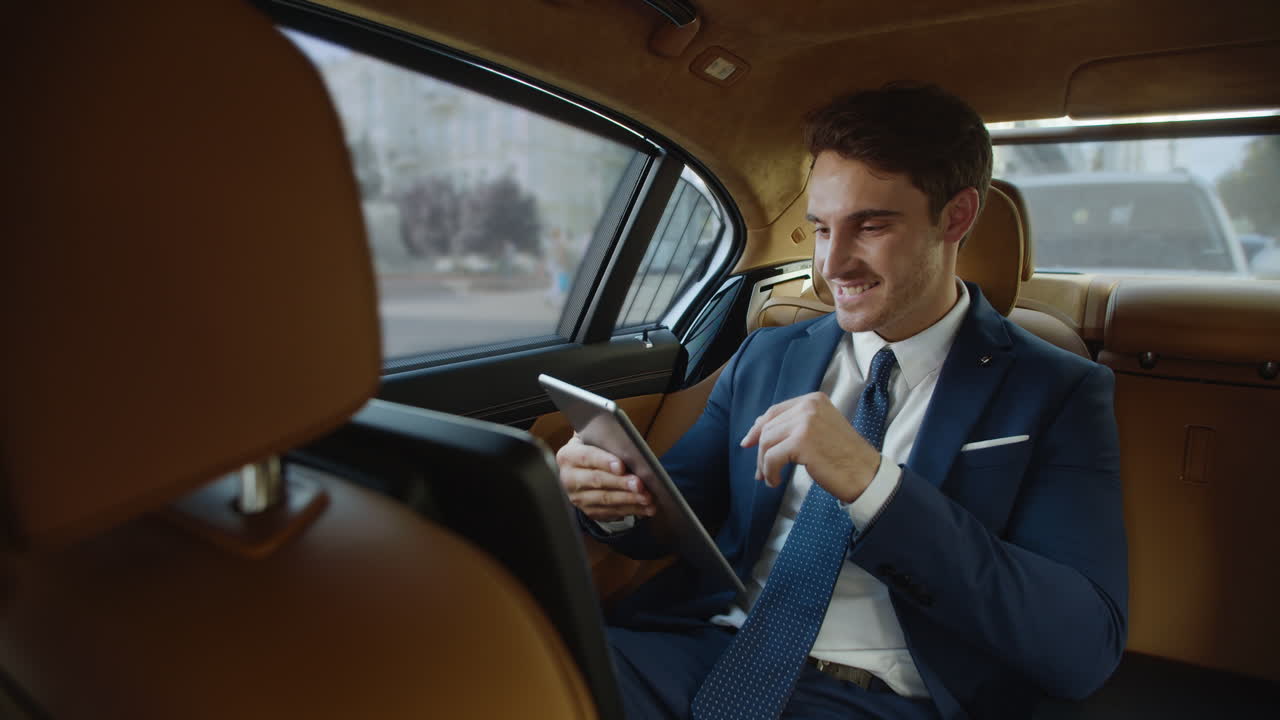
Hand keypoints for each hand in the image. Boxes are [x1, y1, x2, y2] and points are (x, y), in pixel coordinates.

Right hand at [555, 434, 655, 521]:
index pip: (586, 457)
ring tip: (647, 497)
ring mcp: (578, 497)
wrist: (580, 468)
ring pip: (606, 500)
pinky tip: (646, 507)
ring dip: (629, 500)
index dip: (604, 462)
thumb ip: (606, 438)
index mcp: (568, 456)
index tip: (621, 466)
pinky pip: (613, 512)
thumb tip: (628, 443)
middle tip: (640, 484)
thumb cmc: (594, 449)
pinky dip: (632, 510)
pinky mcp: (589, 511)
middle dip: (621, 483)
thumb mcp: (594, 439)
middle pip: (597, 481)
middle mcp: (569, 478)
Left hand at [740, 392, 880, 502]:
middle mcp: (809, 406)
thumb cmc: (844, 457)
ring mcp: (806, 422)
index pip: (775, 411)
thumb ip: (793, 424)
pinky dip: (769, 472)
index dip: (758, 428)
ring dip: (764, 464)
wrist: (866, 474)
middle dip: (760, 451)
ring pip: (766, 442)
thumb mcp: (819, 430)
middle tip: (760, 471)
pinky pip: (772, 457)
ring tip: (770, 477)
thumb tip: (758, 427)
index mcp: (814, 400)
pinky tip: (776, 481)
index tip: (748, 442)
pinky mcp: (802, 442)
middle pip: (768, 427)